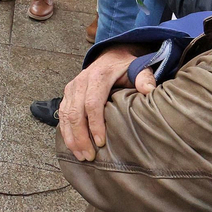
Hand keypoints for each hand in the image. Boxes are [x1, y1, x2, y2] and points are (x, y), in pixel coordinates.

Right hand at [59, 44, 155, 160]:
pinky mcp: (68, 93)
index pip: (92, 103)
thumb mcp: (139, 67)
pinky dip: (65, 131)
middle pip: (75, 113)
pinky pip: (62, 114)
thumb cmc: (126, 66)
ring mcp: (72, 87)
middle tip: (89, 156)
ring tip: (80, 155)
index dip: (95, 124)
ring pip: (66, 115)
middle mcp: (81, 81)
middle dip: (80, 137)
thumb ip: (144, 78)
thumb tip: (148, 91)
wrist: (112, 54)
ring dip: (71, 137)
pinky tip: (72, 146)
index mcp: (98, 77)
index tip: (101, 142)